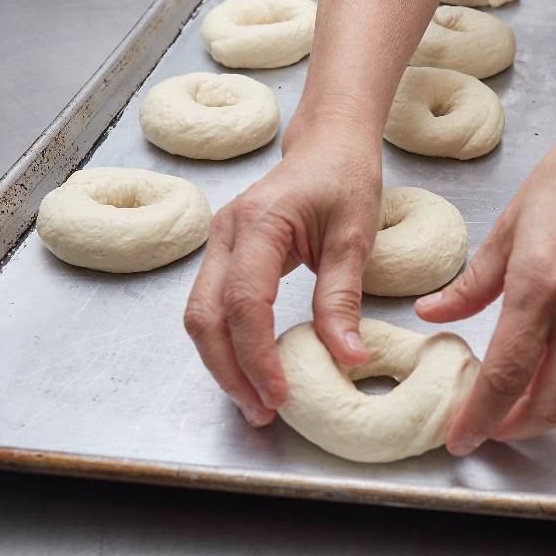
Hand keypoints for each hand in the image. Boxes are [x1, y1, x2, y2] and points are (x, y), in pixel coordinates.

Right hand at [184, 119, 381, 426]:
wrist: (328, 143)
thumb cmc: (345, 177)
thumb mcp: (355, 237)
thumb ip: (344, 298)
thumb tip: (348, 357)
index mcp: (259, 223)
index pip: (244, 304)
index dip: (257, 356)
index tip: (279, 394)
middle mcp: (226, 234)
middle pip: (205, 317)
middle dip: (229, 371)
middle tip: (262, 412)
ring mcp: (219, 243)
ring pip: (200, 316)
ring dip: (223, 363)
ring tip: (257, 402)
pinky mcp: (225, 255)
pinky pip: (212, 307)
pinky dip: (226, 343)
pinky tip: (251, 369)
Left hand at [416, 101, 555, 454]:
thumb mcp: (511, 221)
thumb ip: (473, 281)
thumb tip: (435, 312)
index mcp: (540, 287)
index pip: (505, 377)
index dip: (478, 418)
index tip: (458, 438)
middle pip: (549, 407)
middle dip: (512, 430)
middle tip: (482, 428)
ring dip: (537, 406)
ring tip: (504, 397)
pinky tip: (539, 361)